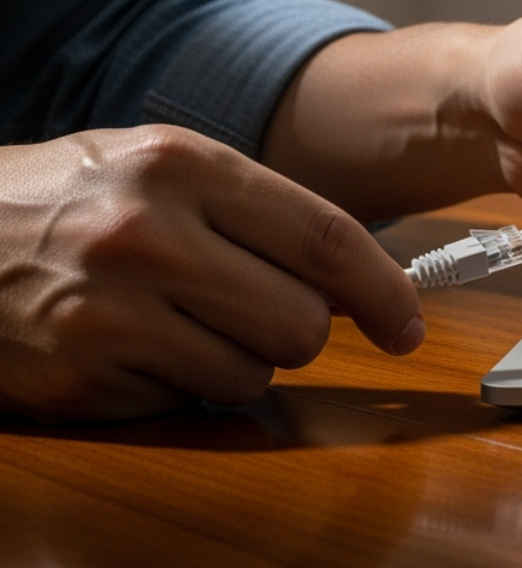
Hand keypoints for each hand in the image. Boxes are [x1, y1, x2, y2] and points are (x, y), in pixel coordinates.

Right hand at [0, 126, 423, 422]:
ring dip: (238, 361)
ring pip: (253, 375)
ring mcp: (112, 312)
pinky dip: (180, 385)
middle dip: (300, 331)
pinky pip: (189, 402)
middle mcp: (149, 236)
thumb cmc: (67, 199)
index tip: (409, 321)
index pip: (328, 239)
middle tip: (261, 313)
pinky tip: (135, 344)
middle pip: (303, 323)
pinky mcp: (84, 377)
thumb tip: (360, 280)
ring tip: (179, 319)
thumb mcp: (159, 168)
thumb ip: (259, 212)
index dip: (387, 290)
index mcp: (183, 165)